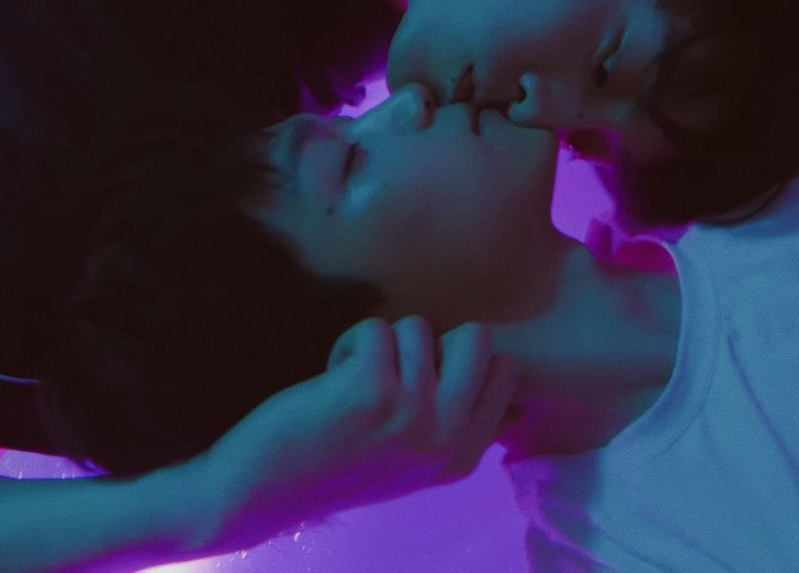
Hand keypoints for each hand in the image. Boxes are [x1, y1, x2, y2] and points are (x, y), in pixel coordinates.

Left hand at [187, 316, 518, 553]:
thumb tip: (516, 402)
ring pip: (418, 327)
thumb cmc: (339, 466)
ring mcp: (412, 413)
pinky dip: (350, 342)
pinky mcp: (371, 389)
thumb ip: (464, 429)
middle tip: (393, 374)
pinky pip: (375, 328)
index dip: (460, 361)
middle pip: (477, 338)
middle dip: (432, 342)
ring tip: (355, 381)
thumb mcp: (418, 462)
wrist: (260, 493)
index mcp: (463, 456)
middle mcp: (447, 437)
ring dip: (381, 345)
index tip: (421, 383)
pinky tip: (332, 378)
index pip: (505, 371)